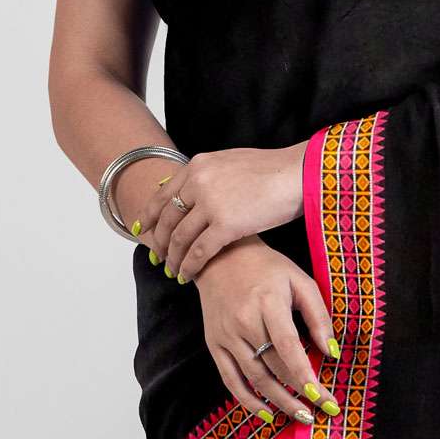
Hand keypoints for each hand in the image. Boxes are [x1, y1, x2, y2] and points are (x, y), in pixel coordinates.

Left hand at [127, 141, 308, 283]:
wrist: (297, 174)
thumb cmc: (272, 171)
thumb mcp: (231, 162)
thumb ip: (210, 175)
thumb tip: (197, 189)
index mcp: (198, 166)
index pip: (163, 194)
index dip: (150, 216)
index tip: (142, 231)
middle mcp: (199, 182)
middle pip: (168, 219)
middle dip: (160, 242)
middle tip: (158, 258)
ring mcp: (211, 203)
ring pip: (180, 238)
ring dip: (174, 258)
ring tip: (173, 272)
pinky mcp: (226, 225)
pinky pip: (200, 251)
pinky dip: (190, 266)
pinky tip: (187, 276)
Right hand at [190, 240, 340, 427]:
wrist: (219, 257)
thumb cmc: (267, 268)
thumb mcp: (300, 281)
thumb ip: (318, 316)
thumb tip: (331, 352)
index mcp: (267, 302)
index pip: (288, 347)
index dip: (305, 375)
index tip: (323, 397)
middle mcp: (243, 322)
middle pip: (273, 367)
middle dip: (299, 394)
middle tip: (321, 412)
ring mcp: (226, 335)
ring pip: (254, 378)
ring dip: (279, 402)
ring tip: (301, 416)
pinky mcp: (214, 344)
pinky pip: (230, 379)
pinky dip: (248, 400)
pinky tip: (267, 414)